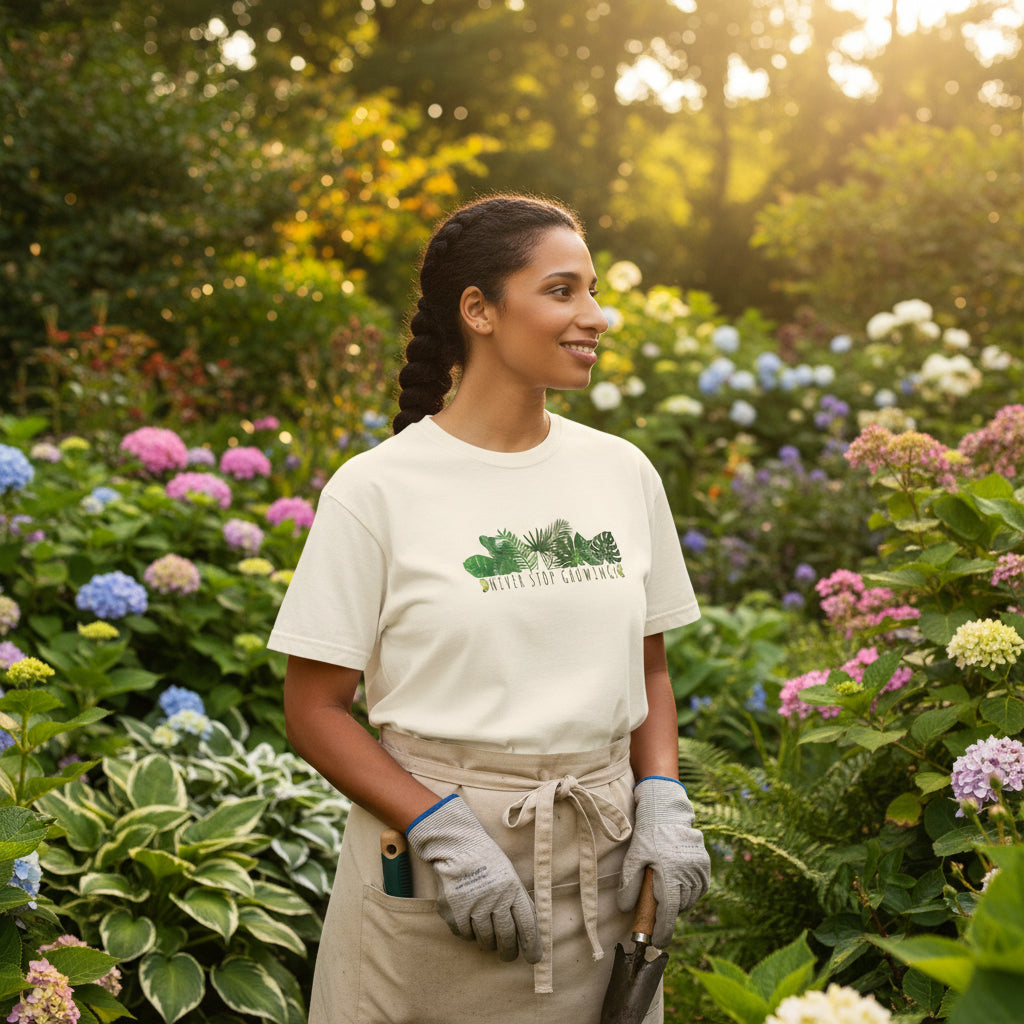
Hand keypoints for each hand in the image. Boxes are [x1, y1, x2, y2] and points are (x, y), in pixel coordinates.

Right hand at [406, 794, 541, 963]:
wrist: (458, 848)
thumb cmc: (488, 863)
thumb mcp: (510, 877)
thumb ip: (519, 902)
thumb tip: (529, 933)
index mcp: (512, 890)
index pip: (527, 926)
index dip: (532, 947)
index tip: (533, 959)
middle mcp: (493, 900)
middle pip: (506, 938)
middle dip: (509, 951)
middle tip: (508, 955)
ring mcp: (472, 907)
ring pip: (485, 940)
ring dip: (488, 942)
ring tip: (488, 934)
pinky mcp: (453, 912)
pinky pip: (464, 935)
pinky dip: (469, 932)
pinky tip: (469, 919)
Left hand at [616, 776, 709, 947]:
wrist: (667, 813)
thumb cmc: (647, 836)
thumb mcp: (633, 858)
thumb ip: (629, 885)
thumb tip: (625, 909)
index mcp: (669, 875)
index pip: (669, 913)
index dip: (664, 930)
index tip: (659, 941)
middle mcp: (687, 874)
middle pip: (679, 907)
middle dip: (668, 912)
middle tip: (656, 907)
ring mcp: (699, 869)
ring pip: (691, 899)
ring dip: (680, 901)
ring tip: (667, 890)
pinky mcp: (705, 864)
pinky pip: (700, 888)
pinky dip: (691, 891)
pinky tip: (680, 883)